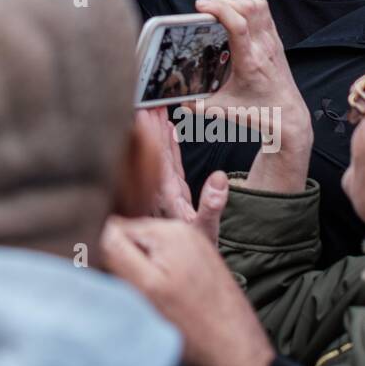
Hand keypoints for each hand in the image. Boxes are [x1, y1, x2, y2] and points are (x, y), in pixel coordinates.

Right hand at [100, 216, 290, 365]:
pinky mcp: (201, 266)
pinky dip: (157, 280)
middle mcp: (185, 231)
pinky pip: (165, 263)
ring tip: (154, 303)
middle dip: (122, 263)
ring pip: (146, 253)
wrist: (240, 356)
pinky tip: (167, 304)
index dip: (104, 253)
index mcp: (169, 230)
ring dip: (139, 273)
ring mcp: (195, 248)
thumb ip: (116, 250)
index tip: (112, 280)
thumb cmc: (195, 328)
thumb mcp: (147, 287)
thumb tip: (92, 225)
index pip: (114, 228)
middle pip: (131, 239)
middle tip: (134, 296)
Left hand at [143, 105, 227, 243]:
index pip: (154, 157)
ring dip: (158, 129)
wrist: (189, 268)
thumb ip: (212, 205)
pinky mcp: (174, 192)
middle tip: (148, 97)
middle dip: (150, 122)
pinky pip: (170, 161)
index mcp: (164, 195)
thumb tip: (220, 180)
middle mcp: (160, 190)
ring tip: (157, 105)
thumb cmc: (196, 253)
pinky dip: (169, 143)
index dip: (150, 132)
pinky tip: (170, 128)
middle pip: (152, 149)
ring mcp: (165, 190)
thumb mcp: (207, 230)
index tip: (145, 110)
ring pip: (159, 152)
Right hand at [193, 0, 312, 191]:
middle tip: (206, 8)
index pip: (237, 25)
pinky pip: (264, 11)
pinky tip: (236, 14)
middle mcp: (263, 47)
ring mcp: (272, 41)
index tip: (201, 6)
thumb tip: (178, 102)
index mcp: (249, 62)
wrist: (289, 116)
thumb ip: (197, 106)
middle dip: (223, 1)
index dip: (219, 9)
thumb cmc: (261, 112)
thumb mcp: (224, 109)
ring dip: (237, 1)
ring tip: (220, 8)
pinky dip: (248, 5)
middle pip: (247, 8)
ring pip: (258, 5)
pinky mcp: (276, 40)